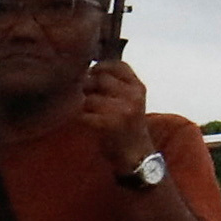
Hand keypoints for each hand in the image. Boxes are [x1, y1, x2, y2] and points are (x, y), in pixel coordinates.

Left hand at [77, 58, 156, 178]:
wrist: (136, 155)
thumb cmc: (130, 127)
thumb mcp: (132, 101)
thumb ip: (118, 85)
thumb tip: (90, 69)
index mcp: (139, 88)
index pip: (119, 66)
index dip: (101, 66)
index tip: (92, 72)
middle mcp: (132, 96)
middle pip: (100, 78)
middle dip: (88, 85)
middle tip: (85, 95)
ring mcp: (120, 110)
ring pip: (89, 98)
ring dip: (84, 105)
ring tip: (89, 112)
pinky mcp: (107, 124)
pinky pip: (84, 114)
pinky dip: (82, 118)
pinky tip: (88, 123)